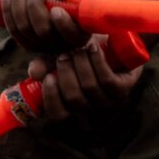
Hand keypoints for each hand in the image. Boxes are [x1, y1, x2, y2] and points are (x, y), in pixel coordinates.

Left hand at [0, 0, 89, 54]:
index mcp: (79, 32)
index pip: (73, 35)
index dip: (63, 24)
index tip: (55, 9)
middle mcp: (61, 44)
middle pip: (44, 32)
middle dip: (34, 8)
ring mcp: (42, 46)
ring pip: (25, 29)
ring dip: (19, 5)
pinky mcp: (25, 43)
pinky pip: (13, 29)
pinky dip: (7, 10)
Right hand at [27, 34, 143, 121]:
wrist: (113, 43)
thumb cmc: (81, 55)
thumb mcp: (58, 58)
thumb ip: (44, 65)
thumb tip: (34, 73)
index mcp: (72, 105)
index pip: (58, 115)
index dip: (51, 98)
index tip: (49, 77)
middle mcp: (90, 107)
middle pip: (74, 99)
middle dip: (67, 73)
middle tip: (65, 55)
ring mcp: (109, 100)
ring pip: (90, 87)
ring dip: (82, 64)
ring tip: (80, 48)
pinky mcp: (123, 89)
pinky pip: (107, 79)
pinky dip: (97, 62)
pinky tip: (93, 49)